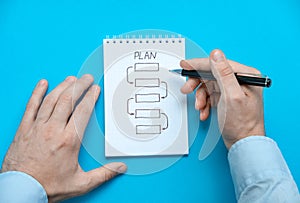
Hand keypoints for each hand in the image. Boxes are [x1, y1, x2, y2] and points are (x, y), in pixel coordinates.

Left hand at [1, 75, 126, 201]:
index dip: (90, 98)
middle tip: (86, 78)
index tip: (95, 89)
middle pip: (68, 101)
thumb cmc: (48, 187)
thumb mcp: (81, 183)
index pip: (82, 112)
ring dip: (62, 87)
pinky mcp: (24, 129)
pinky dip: (37, 93)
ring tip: (70, 79)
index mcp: (68, 140)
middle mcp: (53, 130)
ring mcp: (37, 127)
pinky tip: (42, 84)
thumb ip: (103, 174)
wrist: (20, 191)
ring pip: (51, 100)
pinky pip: (30, 106)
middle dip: (79, 86)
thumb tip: (121, 168)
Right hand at [180, 49, 264, 148]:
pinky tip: (204, 111)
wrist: (243, 143)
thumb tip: (216, 54)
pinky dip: (204, 103)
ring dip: (200, 96)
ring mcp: (232, 90)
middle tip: (186, 89)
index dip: (199, 64)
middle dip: (198, 83)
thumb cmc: (242, 124)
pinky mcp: (226, 98)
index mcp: (246, 75)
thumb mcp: (231, 96)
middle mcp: (239, 81)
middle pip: (211, 74)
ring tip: (199, 107)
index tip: (185, 65)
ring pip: (208, 85)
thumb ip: (224, 73)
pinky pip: (210, 95)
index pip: (218, 64)